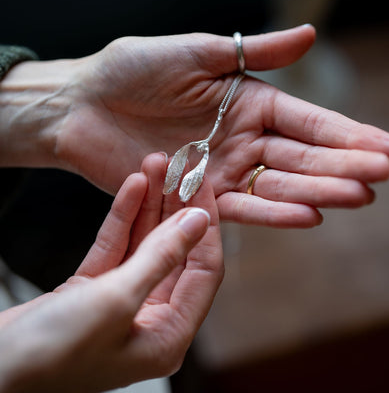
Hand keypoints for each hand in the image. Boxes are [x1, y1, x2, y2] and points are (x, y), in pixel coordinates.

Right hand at [0, 153, 222, 392]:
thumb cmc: (52, 351)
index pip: (204, 270)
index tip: (203, 185)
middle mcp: (152, 319)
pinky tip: (134, 185)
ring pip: (147, 244)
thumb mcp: (117, 299)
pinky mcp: (96, 288)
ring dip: (151, 205)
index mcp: (169, 335)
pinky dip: (124, 217)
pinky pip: (118, 246)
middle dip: (177, 208)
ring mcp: (124, 302)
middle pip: (176, 252)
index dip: (206, 224)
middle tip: (180, 168)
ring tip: (156, 166)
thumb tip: (199, 222)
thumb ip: (162, 257)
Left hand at [1, 25, 388, 226]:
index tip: (384, 147)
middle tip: (378, 178)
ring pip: (277, 184)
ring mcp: (221, 169)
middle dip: (339, 166)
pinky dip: (273, 211)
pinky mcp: (198, 196)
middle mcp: (240, 139)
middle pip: (298, 156)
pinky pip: (241, 206)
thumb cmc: (131, 71)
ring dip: (316, 192)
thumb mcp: (195, 51)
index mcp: (245, 102)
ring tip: (356, 197)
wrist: (84, 106)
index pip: (304, 120)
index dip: (343, 133)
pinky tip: (308, 214)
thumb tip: (310, 37)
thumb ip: (253, 53)